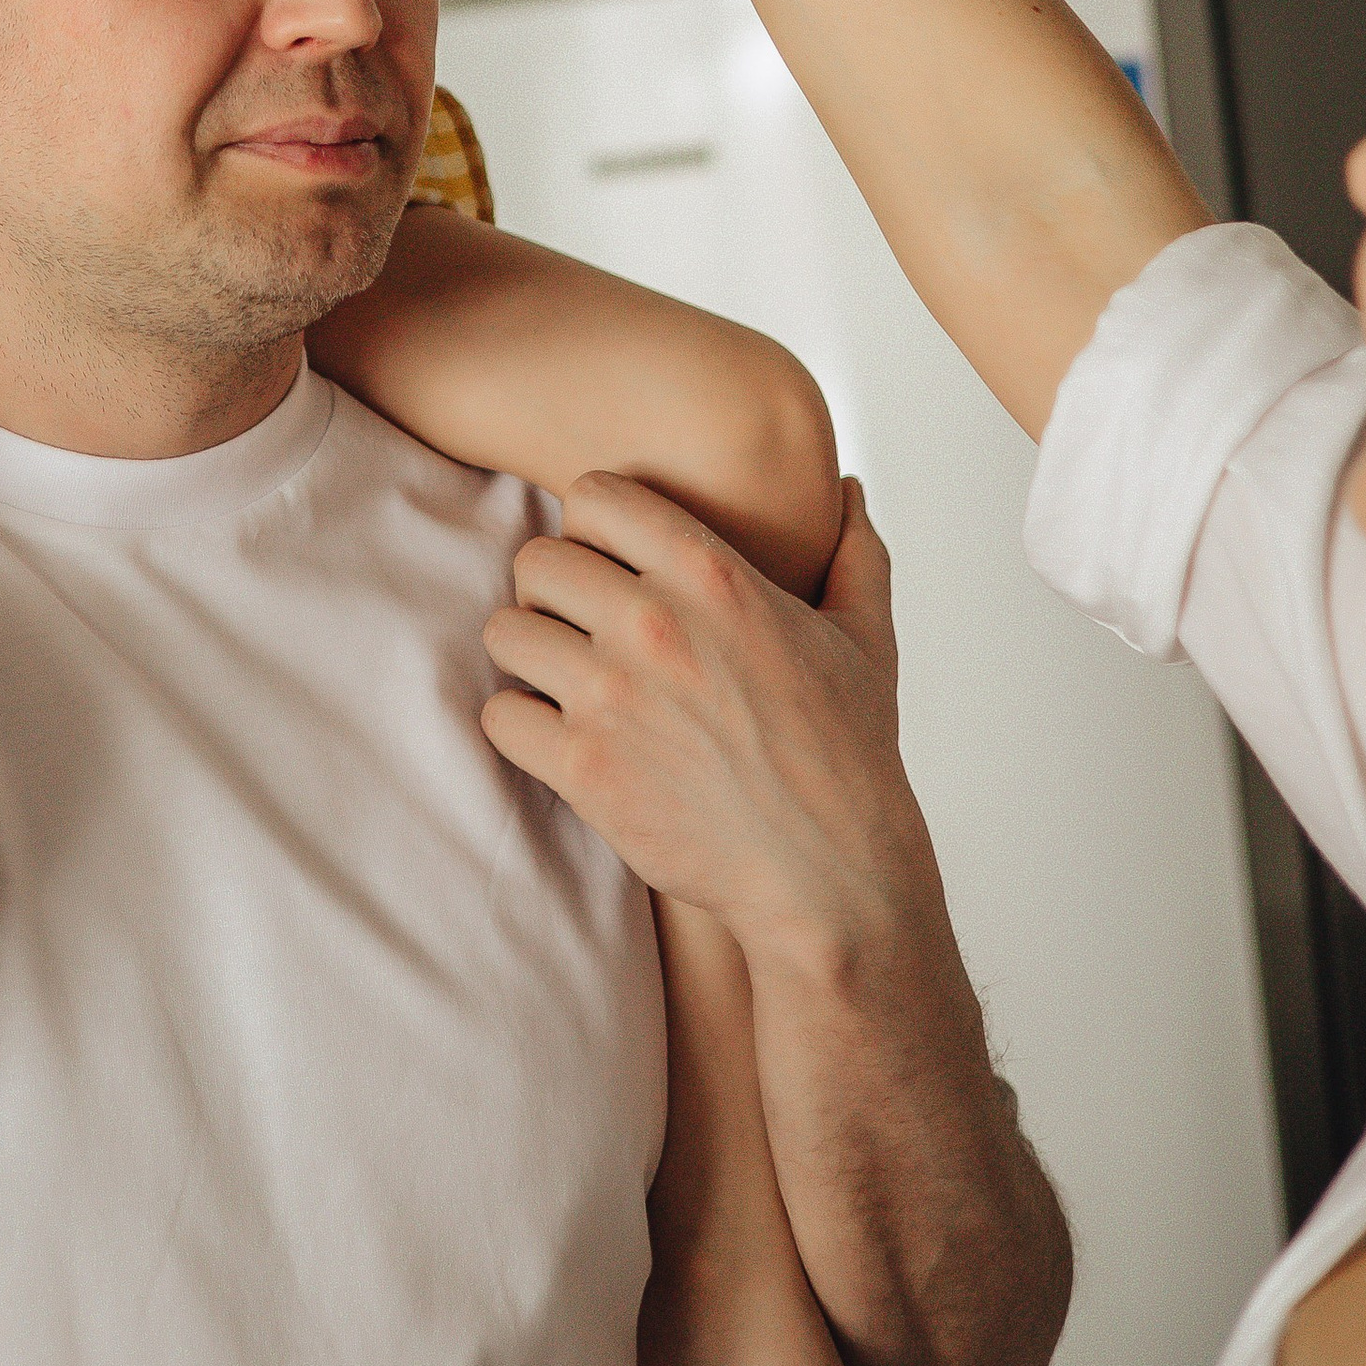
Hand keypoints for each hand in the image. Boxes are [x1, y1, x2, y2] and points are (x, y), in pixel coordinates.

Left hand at [481, 477, 933, 973]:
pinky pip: (499, 716)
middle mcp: (654, 623)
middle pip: (534, 562)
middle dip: (551, 594)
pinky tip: (560, 739)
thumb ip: (853, 554)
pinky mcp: (584, 768)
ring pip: (504, 633)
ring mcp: (613, 696)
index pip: (593, 496)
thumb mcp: (867, 641)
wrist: (831, 875)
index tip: (609, 565)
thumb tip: (846, 490)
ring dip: (529, 657)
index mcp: (714, 575)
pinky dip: (521, 728)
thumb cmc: (849, 756)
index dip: (591, 528)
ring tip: (565, 682)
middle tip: (579, 629)